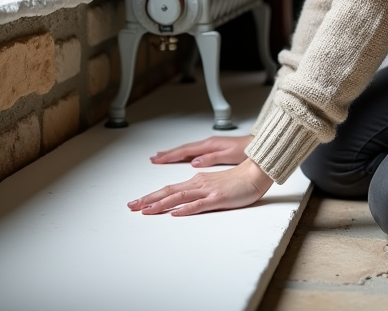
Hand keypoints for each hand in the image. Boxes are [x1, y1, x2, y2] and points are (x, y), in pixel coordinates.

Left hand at [128, 159, 272, 215]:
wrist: (256, 173)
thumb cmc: (238, 180)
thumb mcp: (214, 186)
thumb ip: (199, 193)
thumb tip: (183, 203)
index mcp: (197, 181)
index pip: (170, 189)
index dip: (152, 196)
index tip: (138, 203)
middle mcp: (198, 184)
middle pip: (169, 192)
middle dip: (148, 199)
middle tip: (131, 206)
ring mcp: (207, 191)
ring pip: (179, 197)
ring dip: (160, 204)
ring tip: (145, 210)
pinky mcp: (217, 199)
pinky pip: (198, 205)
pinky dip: (185, 209)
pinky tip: (175, 213)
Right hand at [150, 134, 252, 167]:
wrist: (260, 147)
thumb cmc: (247, 151)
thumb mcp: (230, 155)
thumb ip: (212, 158)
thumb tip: (194, 162)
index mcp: (210, 146)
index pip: (185, 151)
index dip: (170, 156)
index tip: (157, 159)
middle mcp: (208, 145)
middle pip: (183, 150)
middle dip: (167, 154)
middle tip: (153, 159)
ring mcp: (210, 147)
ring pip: (187, 151)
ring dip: (174, 154)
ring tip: (161, 157)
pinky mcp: (214, 150)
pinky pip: (194, 152)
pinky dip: (184, 155)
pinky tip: (182, 158)